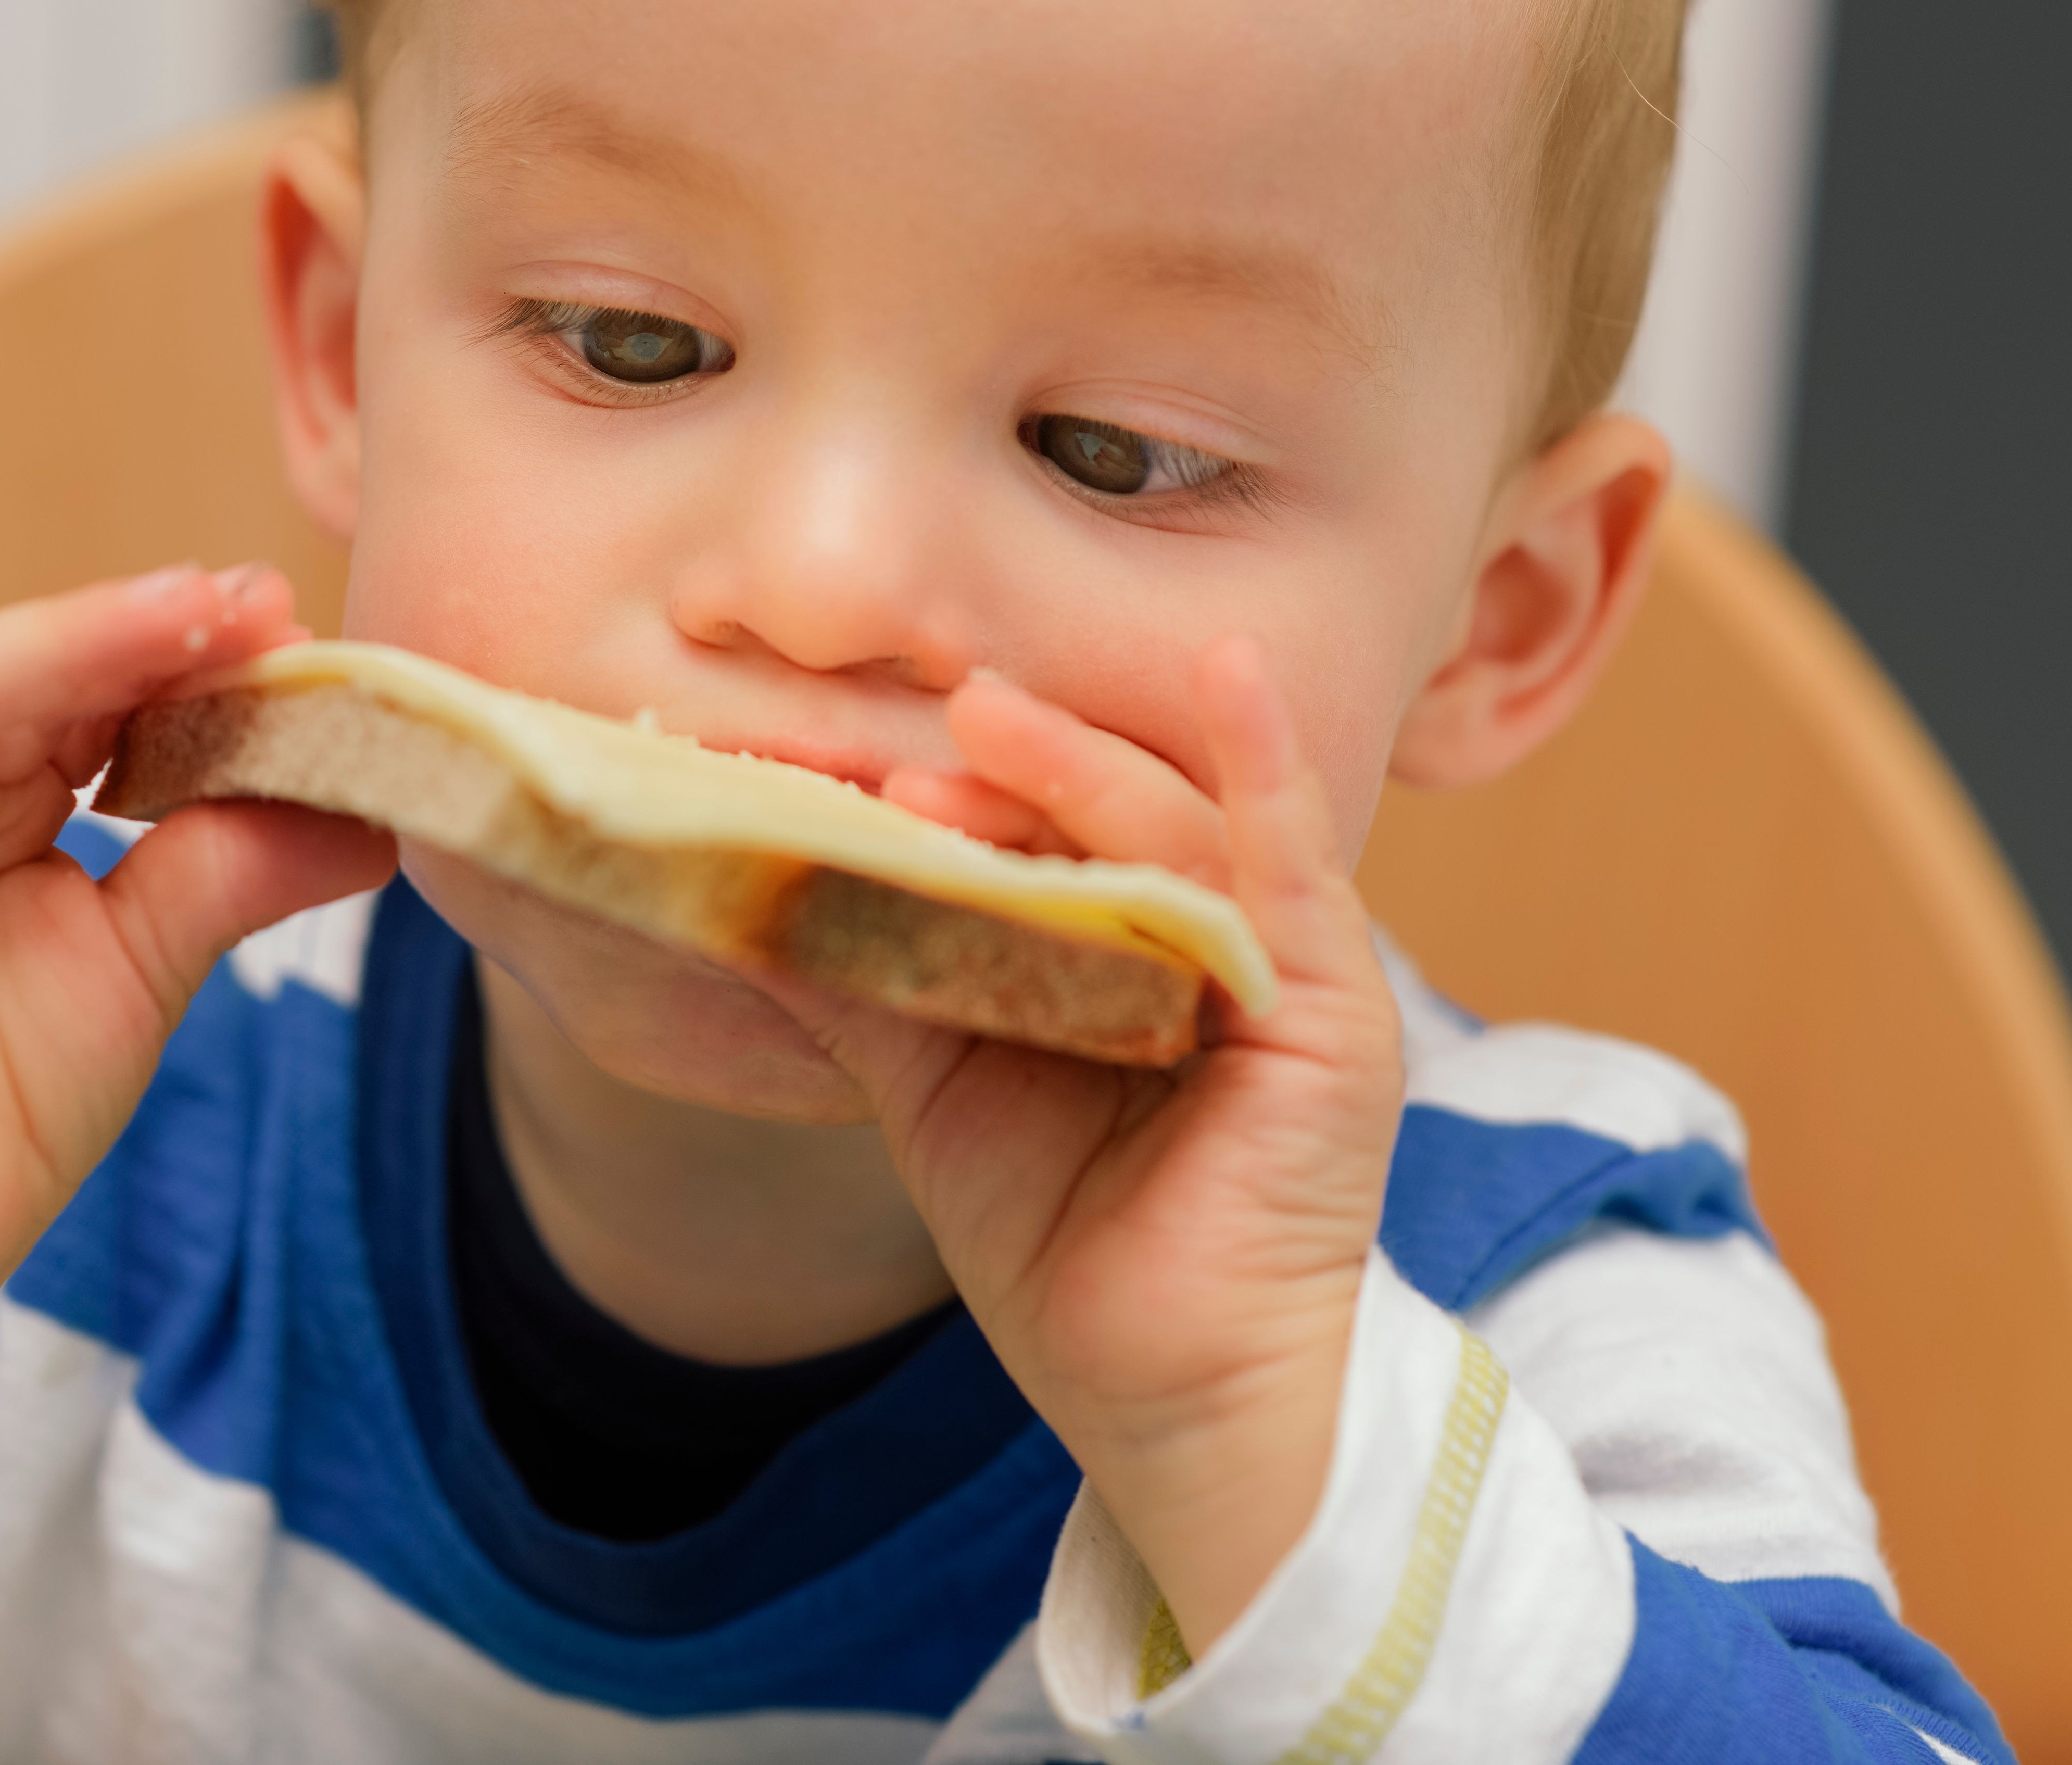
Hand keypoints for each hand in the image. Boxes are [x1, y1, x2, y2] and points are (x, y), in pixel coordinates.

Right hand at [0, 562, 396, 1334]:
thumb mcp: (150, 965)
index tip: (290, 625)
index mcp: (18, 788)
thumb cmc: (7, 1100)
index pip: (107, 685)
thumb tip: (379, 816)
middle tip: (252, 604)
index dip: (195, 653)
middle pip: (37, 667)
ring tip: (168, 622)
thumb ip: (237, 871)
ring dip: (54, 646)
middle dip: (147, 630)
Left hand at [778, 637, 1402, 1657]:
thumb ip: (866, 981)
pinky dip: (1264, 766)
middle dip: (1002, 771)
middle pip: (1097, 817)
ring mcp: (1274, 965)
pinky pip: (1295, 864)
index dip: (943, 792)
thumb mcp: (935, 1088)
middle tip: (900, 741)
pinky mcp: (1330, 1006)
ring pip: (1172, 830)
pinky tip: (1230, 674)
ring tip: (983, 722)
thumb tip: (741, 886)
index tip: (834, 765)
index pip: (1031, 831)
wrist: (1162, 1398)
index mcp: (1116, 944)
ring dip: (1080, 771)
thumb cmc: (1062, 1246)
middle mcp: (1201, 934)